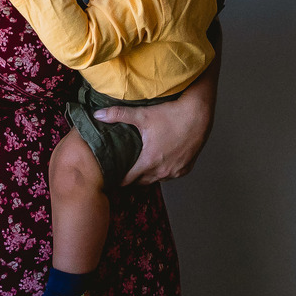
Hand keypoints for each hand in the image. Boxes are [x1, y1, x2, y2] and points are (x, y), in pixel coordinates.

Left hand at [94, 88, 214, 185]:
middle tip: (124, 169)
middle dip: (132, 177)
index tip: (111, 175)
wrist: (198, 114)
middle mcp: (162, 171)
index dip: (118, 178)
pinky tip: (160, 162)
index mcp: (149, 161)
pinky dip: (164, 171)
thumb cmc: (171, 114)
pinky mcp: (186, 168)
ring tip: (141, 165)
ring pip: (156, 179)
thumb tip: (97, 115)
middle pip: (141, 182)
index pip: (127, 180)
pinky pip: (170, 175)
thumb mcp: (142, 114)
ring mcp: (175, 171)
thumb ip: (118, 115)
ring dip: (148, 175)